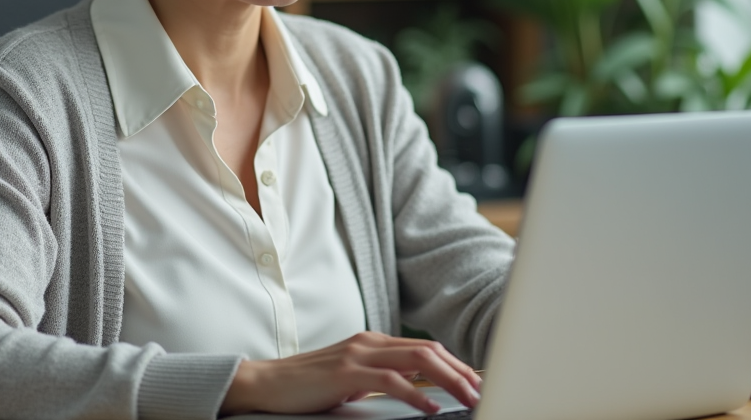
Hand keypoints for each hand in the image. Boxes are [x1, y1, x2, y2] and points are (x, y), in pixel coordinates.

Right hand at [220, 331, 480, 415]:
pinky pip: (391, 381)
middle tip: (483, 390)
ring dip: (449, 380)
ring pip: (417, 360)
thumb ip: (380, 381)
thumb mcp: (351, 381)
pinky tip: (430, 409)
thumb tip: (416, 395)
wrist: (266, 384)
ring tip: (468, 398)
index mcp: (372, 343)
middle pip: (428, 350)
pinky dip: (415, 395)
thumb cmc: (308, 387)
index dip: (455, 364)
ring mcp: (357, 354)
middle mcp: (369, 342)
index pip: (425, 349)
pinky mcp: (346, 372)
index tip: (477, 382)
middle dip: (461, 370)